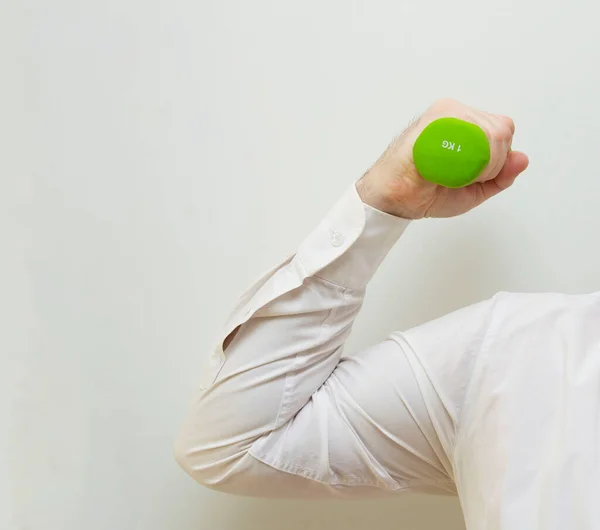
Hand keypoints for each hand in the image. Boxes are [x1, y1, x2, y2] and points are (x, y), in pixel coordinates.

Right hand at [356, 98, 529, 218]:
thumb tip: (523, 159)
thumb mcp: (474, 189)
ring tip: (450, 174)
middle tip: (462, 177)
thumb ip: (501, 176)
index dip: (496, 158)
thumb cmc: (426, 192)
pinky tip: (444, 169)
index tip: (474, 175)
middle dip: (491, 162)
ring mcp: (447, 113)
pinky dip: (465, 161)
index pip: (503, 130)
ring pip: (492, 133)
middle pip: (502, 130)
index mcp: (467, 125)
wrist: (395, 197)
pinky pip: (471, 137)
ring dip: (479, 164)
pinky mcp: (436, 117)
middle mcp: (458, 114)